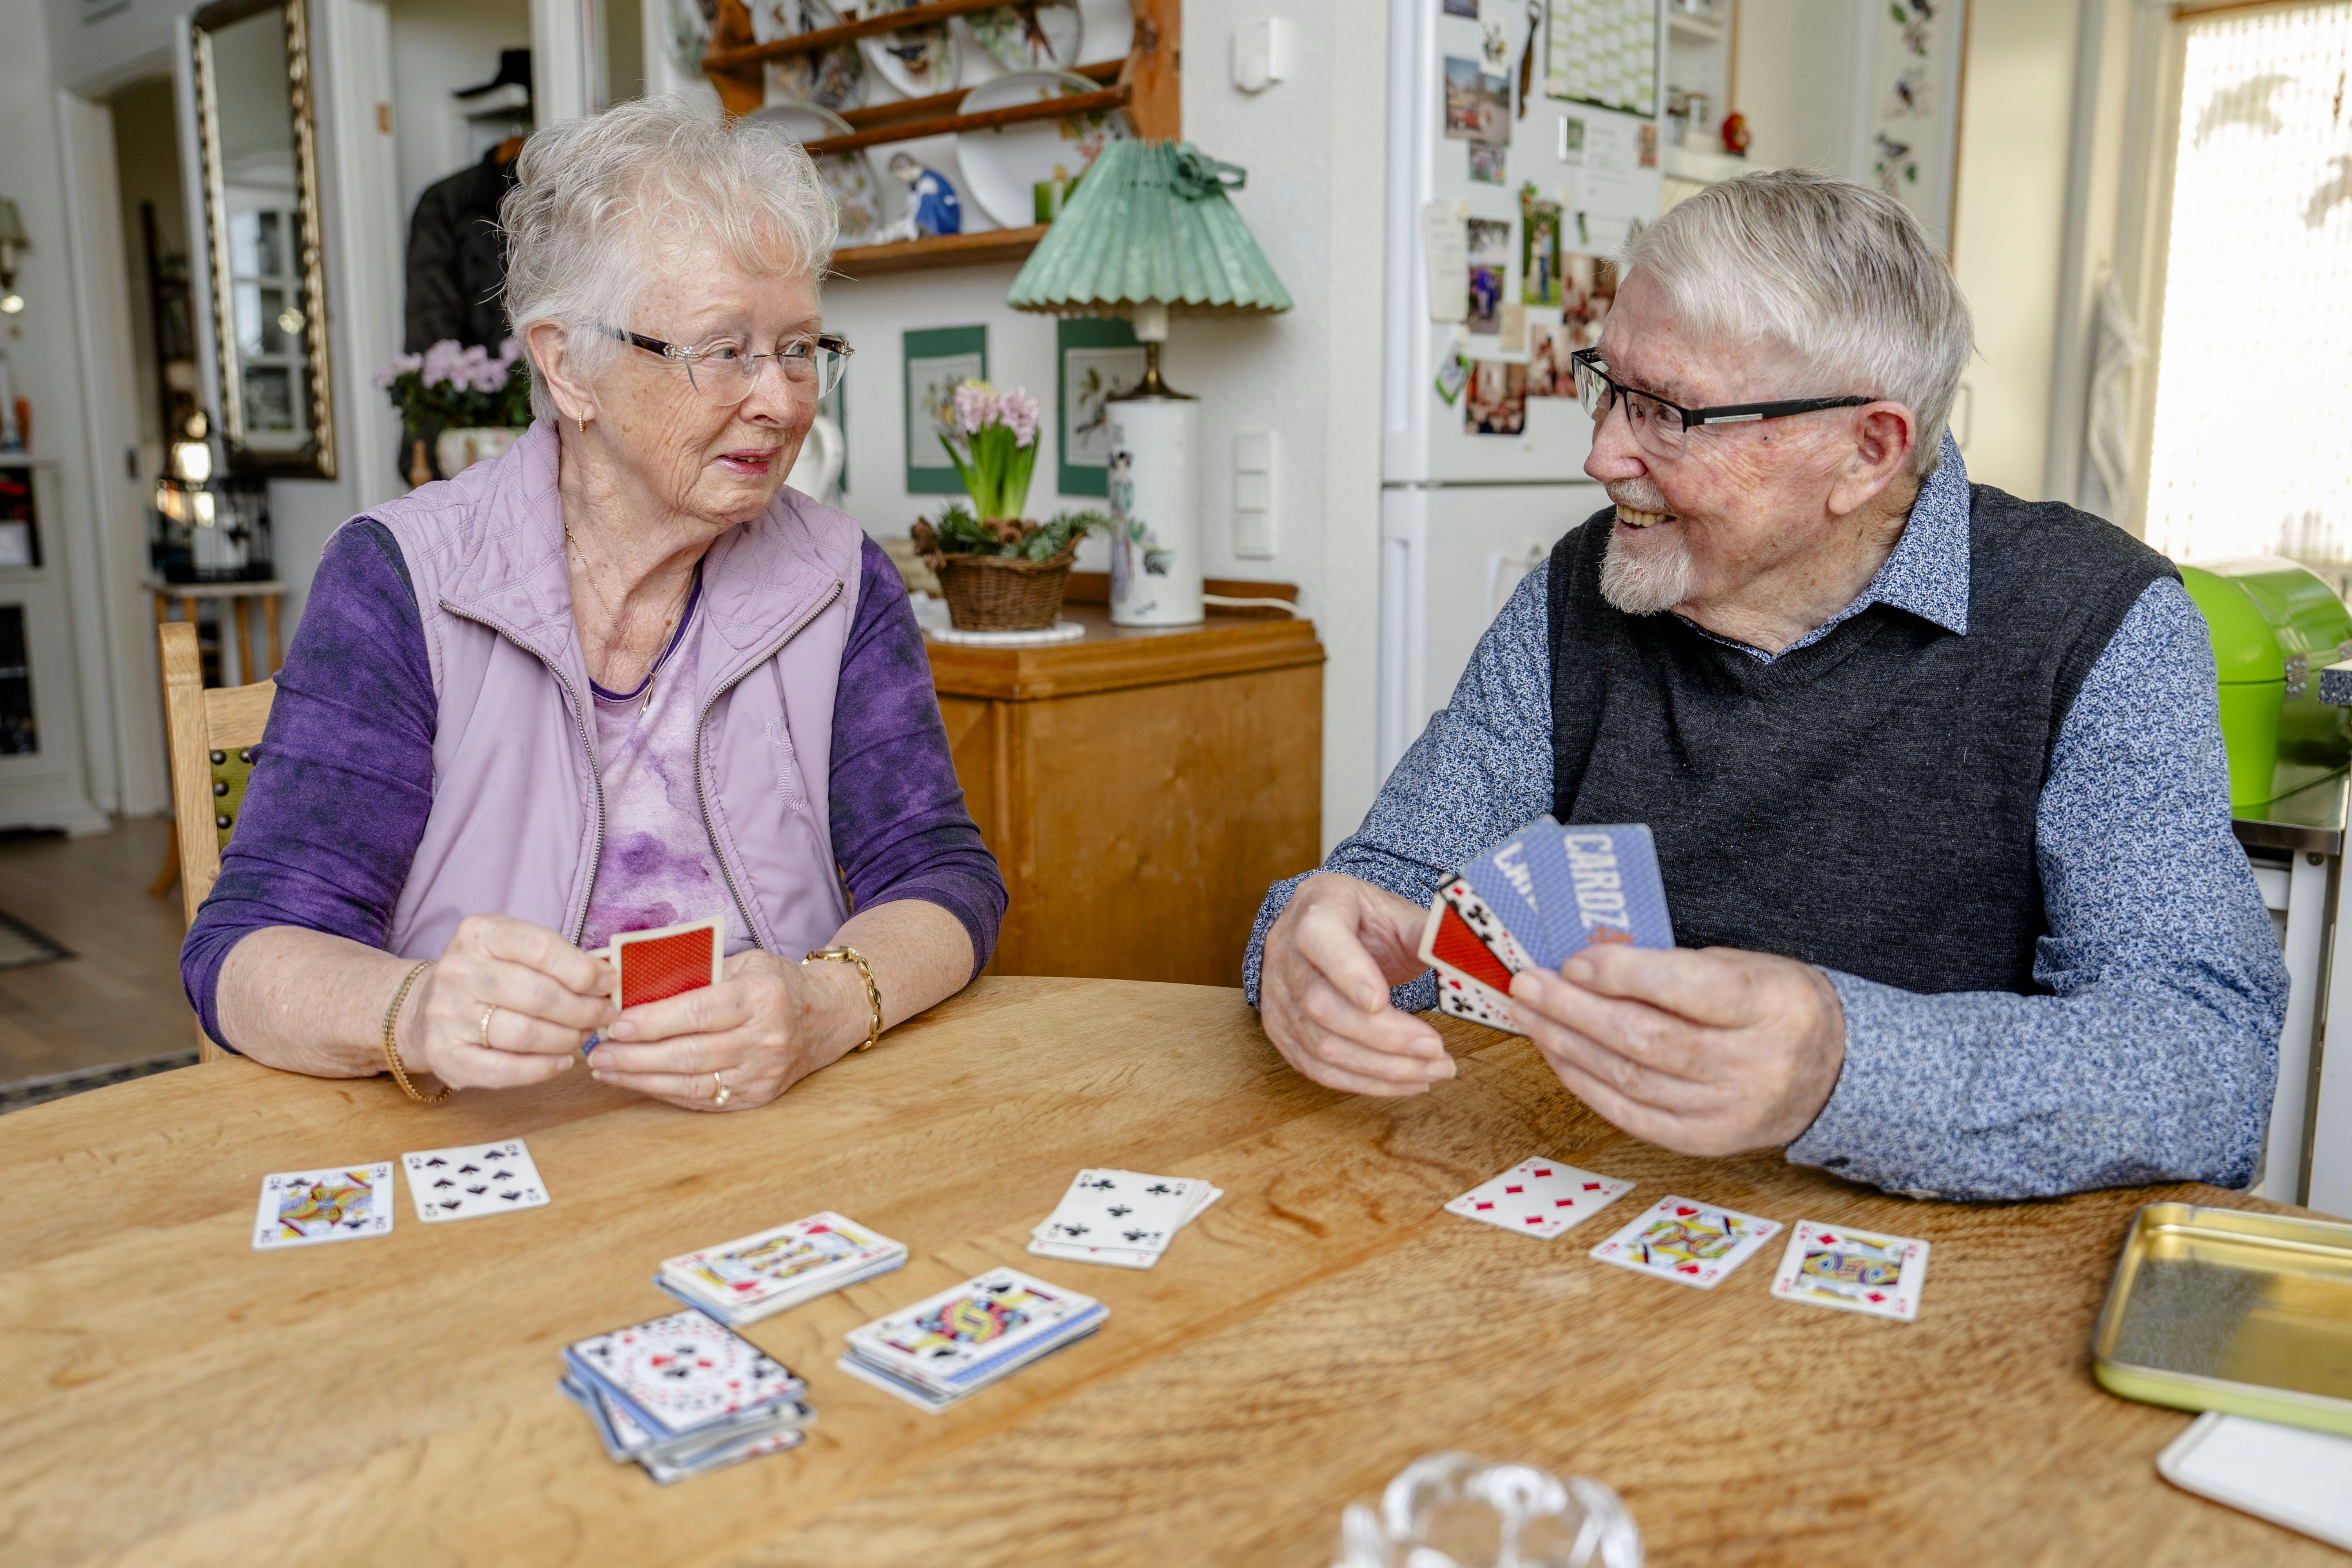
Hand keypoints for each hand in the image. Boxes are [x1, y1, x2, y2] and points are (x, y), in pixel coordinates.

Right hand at [403, 914, 614, 1090]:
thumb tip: (608, 978)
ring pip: (525, 1034)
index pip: (541, 948)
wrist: (422, 1006)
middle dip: (583, 1009)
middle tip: (604, 1016)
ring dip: (567, 1039)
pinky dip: (542, 1069)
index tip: (609, 983)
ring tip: (583, 1036)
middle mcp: (458, 971)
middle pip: (538, 995)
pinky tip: (563, 1062)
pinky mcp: (444, 1055)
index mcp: (480, 934)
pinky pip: (504, 1070)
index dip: (584, 970)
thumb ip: (557, 957)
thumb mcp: (514, 948)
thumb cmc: (487, 974)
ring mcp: (447, 1015)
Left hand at [584, 949, 855, 1110]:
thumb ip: (693, 973)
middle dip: (636, 1055)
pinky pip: (702, 1099)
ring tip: (606, 1069)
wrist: (827, 1016)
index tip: (616, 1023)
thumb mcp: (741, 963)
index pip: (699, 1012)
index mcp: (762, 997)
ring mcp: (763, 1073)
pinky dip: (664, 1091)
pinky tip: (636, 1081)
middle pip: (691, 1053)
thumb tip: (628, 981)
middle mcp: (766, 1039)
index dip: (654, 1021)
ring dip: (642, 1078)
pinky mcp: (756, 1097)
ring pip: (692, 1082)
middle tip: (598, 1052)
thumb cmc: (774, 983)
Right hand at [1258, 873, 1457, 1096]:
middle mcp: (1284, 953)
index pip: (1319, 938)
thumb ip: (1430, 935)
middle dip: (1384, 1036)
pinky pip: (1317, 1068)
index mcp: (1316, 909)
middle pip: (1321, 1004)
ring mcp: (1276, 995)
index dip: (1348, 972)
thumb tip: (1473, 962)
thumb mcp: (1397, 913)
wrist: (1323, 927)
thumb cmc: (1365, 920)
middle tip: (1436, 1050)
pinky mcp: (1279, 1031)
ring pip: (1320, 1045)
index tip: (1384, 1002)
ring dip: (1382, 1068)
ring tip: (1434, 1071)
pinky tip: (1405, 1082)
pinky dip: (1365, 1082)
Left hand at [1508, 945, 1845, 1156]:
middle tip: (1529, 984)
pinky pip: (1632, 1114)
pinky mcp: (1705, 1141)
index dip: (1624, 976)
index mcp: (1768, 1006)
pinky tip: (1556, 1053)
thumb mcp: (1741, 966)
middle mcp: (1752, 1065)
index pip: (1687, 990)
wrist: (1829, 1069)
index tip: (1574, 961)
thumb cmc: (1771, 1005)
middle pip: (1647, 1039)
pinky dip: (1586, 1082)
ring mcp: (1728, 1111)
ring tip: (1529, 1013)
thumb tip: (1589, 965)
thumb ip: (1673, 967)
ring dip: (1567, 1044)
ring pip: (1631, 1079)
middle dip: (1575, 1010)